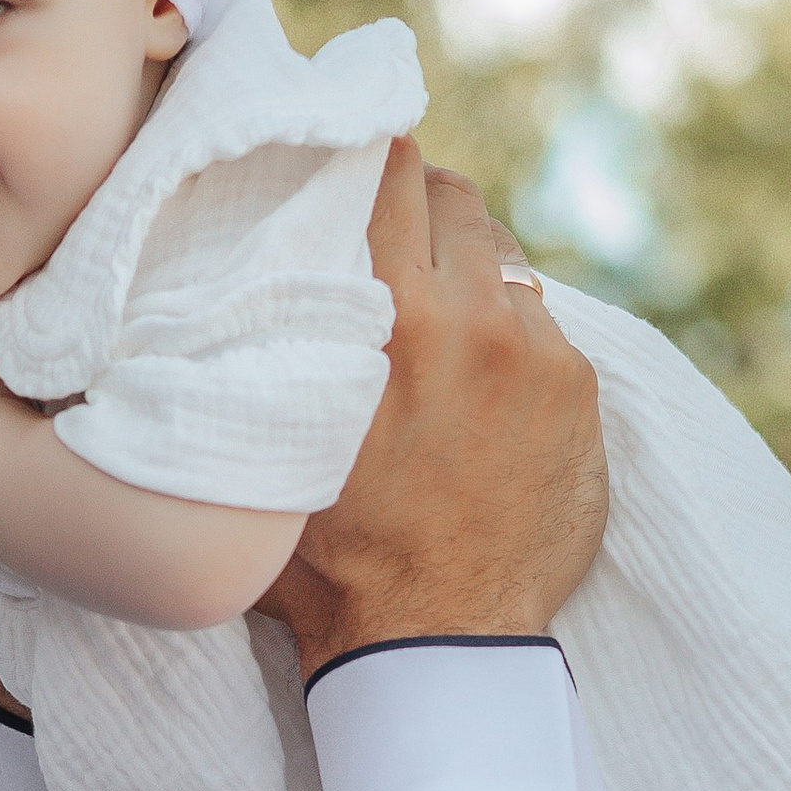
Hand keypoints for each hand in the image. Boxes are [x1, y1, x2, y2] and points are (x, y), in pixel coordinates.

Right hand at [262, 141, 607, 680]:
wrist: (437, 641)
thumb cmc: (330, 560)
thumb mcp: (268, 444)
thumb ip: (255, 356)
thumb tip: (213, 287)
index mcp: (386, 317)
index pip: (385, 171)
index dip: (366, 150)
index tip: (349, 150)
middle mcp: (469, 316)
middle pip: (450, 195)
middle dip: (417, 199)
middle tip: (387, 224)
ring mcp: (534, 350)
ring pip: (500, 256)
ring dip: (465, 268)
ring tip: (432, 310)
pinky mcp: (578, 389)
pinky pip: (538, 322)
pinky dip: (505, 333)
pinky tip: (473, 379)